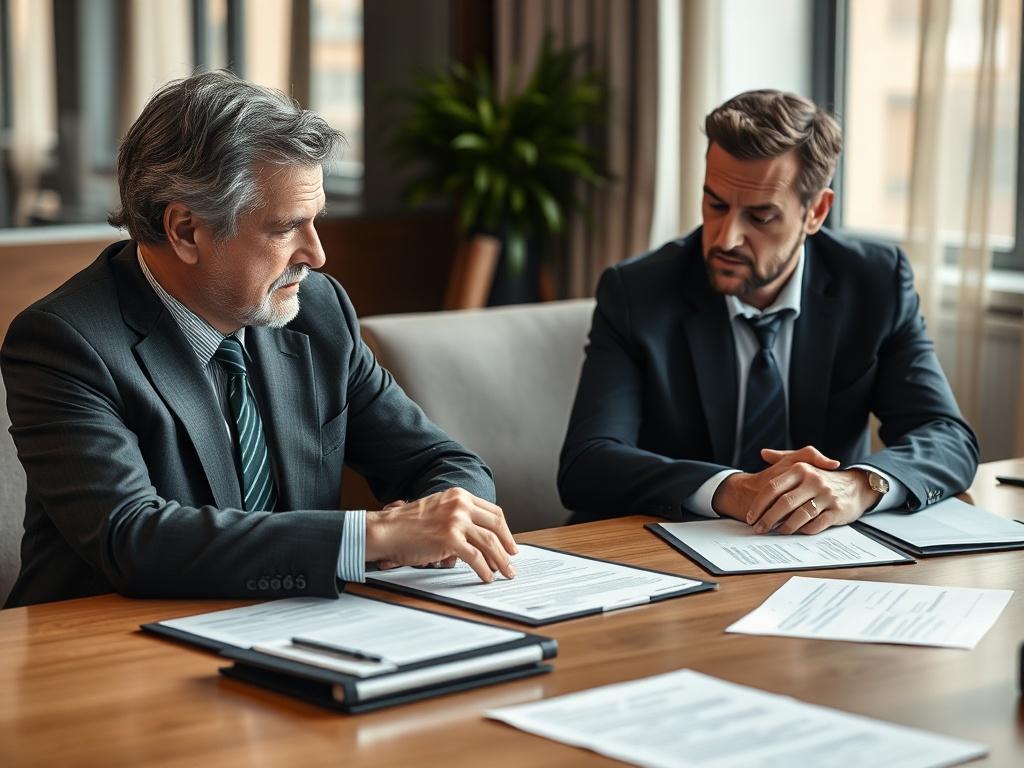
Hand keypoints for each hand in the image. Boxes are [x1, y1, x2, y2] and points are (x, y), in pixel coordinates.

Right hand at [365, 488, 517, 582]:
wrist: (387, 530)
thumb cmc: (407, 523)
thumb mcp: (438, 508)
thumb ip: (458, 515)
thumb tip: (479, 537)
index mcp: (459, 495)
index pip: (493, 511)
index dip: (504, 530)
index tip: (509, 542)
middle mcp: (460, 505)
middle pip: (495, 526)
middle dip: (507, 546)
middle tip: (512, 559)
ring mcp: (456, 521)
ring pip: (489, 543)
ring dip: (500, 561)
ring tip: (505, 572)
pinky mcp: (450, 539)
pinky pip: (475, 557)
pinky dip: (484, 570)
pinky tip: (487, 577)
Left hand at [743, 447, 880, 533]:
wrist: (856, 486)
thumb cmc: (822, 477)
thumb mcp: (804, 463)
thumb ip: (783, 458)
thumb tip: (763, 453)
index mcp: (801, 469)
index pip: (773, 487)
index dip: (759, 504)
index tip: (751, 516)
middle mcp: (813, 481)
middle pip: (783, 503)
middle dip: (768, 519)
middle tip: (759, 529)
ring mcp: (826, 496)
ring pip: (799, 516)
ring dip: (784, 527)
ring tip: (775, 532)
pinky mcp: (837, 511)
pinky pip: (816, 524)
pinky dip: (804, 530)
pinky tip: (796, 532)